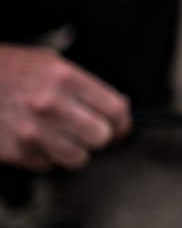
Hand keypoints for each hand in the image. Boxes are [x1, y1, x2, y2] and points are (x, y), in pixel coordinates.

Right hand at [0, 45, 130, 170]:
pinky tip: (37, 138)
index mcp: (64, 78)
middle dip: (101, 136)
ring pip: (78, 158)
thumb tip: (121, 108)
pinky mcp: (15, 151)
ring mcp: (31, 131)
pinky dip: (47, 156)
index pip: (115, 110)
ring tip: (64, 136)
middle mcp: (50, 105)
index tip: (121, 125)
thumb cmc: (11, 69)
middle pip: (101, 137)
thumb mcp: (51, 63)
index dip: (123, 121)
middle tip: (92, 130)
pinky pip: (49, 164)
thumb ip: (86, 86)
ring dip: (76, 149)